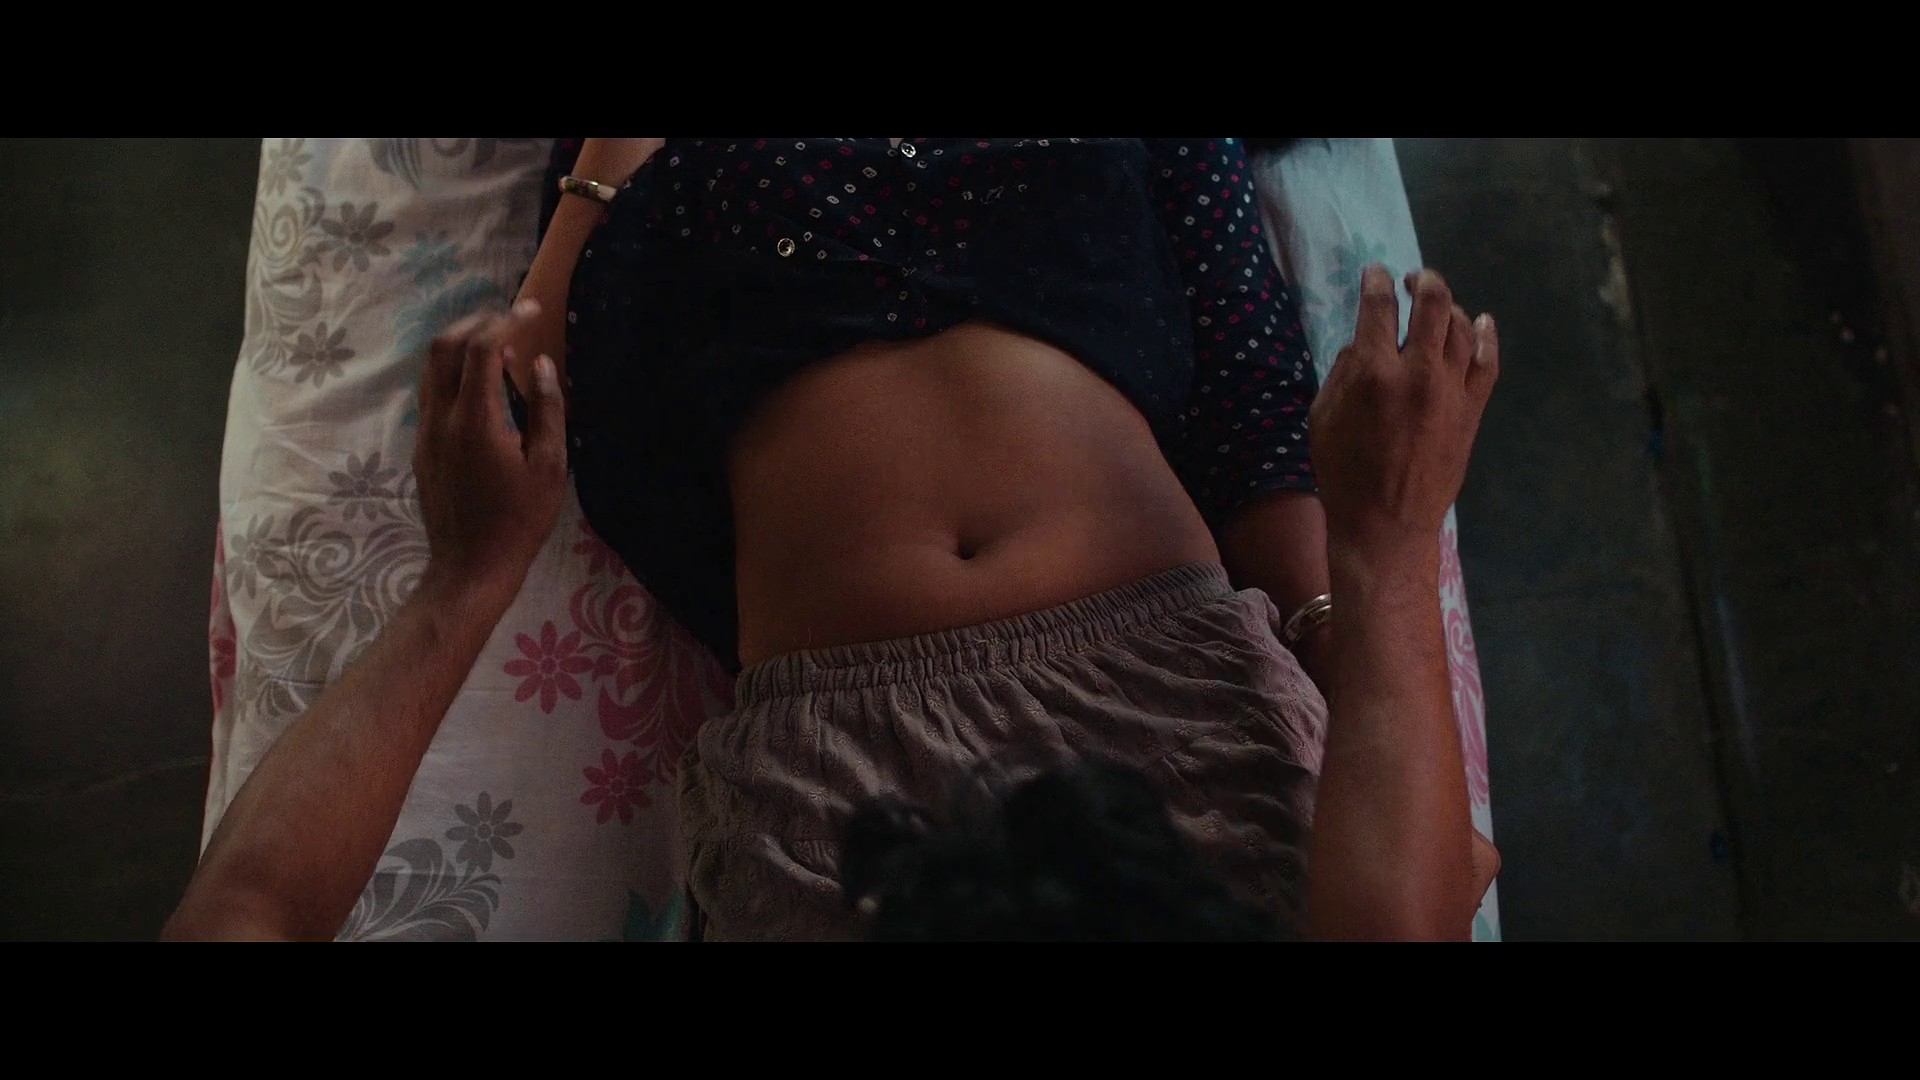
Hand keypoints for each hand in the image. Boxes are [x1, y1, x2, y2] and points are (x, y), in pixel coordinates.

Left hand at [413, 300, 567, 603]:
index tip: (531, 310)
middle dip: (476, 324)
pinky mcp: (422, 447)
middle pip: (444, 347)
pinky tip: (482, 390)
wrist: (470, 567)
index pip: (482, 348)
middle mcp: (441, 418)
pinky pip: (432, 394)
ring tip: (496, 350)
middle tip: (509, 323)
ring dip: (461, 348)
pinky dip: (453, 375)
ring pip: (432, 369)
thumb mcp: (549, 468)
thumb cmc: (519, 521)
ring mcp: (426, 433)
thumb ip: (548, 411)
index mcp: (475, 420)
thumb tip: (541, 366)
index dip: (506, 320)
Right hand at [1309, 266, 1498, 564]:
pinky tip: (1480, 322)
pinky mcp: (1472, 408)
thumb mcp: (1322, 419)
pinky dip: (1485, 335)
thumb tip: (1363, 344)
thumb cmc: (1343, 474)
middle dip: (1422, 281)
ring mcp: (1451, 389)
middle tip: (1413, 280)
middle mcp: (1417, 371)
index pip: (1378, 306)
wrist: (1386, 524)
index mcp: (1372, 372)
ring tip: (1438, 305)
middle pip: (1432, 303)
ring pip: (1460, 327)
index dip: (1376, 281)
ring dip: (1448, 307)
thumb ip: (1342, 373)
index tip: (1376, 273)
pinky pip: (1487, 360)